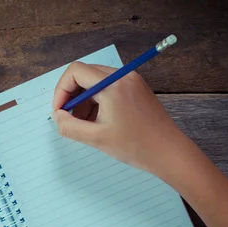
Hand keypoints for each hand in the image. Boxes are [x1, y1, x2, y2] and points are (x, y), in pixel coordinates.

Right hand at [52, 61, 193, 175]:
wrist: (169, 153)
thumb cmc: (136, 146)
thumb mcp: (96, 138)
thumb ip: (70, 126)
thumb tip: (58, 116)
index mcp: (112, 84)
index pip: (75, 72)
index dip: (61, 91)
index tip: (60, 112)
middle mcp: (123, 76)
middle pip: (85, 74)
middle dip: (72, 96)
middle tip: (69, 119)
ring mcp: (132, 81)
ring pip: (96, 82)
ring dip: (84, 100)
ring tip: (85, 124)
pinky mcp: (137, 89)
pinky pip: (109, 88)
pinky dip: (98, 101)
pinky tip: (99, 122)